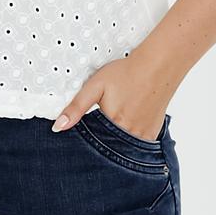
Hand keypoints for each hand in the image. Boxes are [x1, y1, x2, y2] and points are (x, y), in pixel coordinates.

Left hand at [49, 56, 172, 140]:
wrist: (158, 66)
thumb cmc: (125, 73)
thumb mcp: (95, 86)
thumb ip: (76, 108)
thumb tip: (58, 127)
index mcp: (113, 125)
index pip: (94, 144)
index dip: (88, 140)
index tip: (88, 131)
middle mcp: (129, 135)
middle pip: (109, 147)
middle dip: (103, 142)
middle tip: (106, 119)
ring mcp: (144, 136)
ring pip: (124, 148)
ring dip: (117, 142)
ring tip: (118, 121)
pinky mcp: (154, 133)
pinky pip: (139, 144)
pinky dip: (131, 139)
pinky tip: (130, 123)